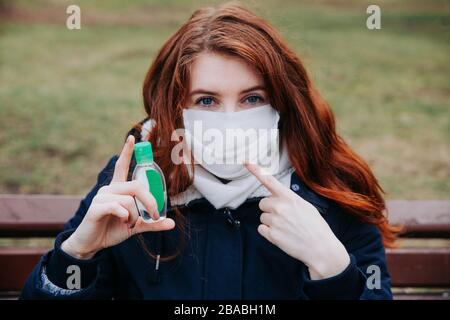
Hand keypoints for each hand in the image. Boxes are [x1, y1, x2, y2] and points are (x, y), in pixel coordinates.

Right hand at [62, 135, 174, 259]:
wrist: (92, 244)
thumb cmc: (112, 230)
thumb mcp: (136, 226)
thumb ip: (152, 223)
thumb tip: (171, 223)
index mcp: (118, 190)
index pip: (121, 166)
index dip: (126, 152)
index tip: (132, 138)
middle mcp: (109, 190)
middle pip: (135, 186)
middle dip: (149, 201)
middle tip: (153, 215)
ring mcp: (101, 197)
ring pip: (128, 199)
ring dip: (135, 214)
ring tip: (130, 223)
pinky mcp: (96, 208)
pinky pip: (118, 206)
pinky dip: (126, 216)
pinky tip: (123, 222)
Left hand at [245, 163, 349, 279]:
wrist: (321, 248)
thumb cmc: (316, 227)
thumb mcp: (306, 206)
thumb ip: (289, 200)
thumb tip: (277, 198)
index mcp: (290, 197)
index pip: (270, 181)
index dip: (256, 171)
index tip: (246, 162)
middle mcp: (280, 207)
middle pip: (262, 203)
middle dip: (270, 209)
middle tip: (285, 218)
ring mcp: (275, 221)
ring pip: (262, 217)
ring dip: (270, 222)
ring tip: (286, 228)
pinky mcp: (272, 235)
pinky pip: (261, 229)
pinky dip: (268, 233)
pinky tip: (282, 235)